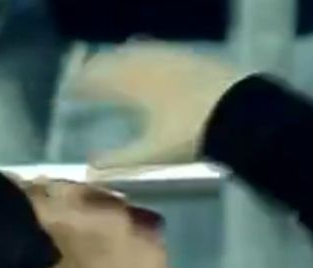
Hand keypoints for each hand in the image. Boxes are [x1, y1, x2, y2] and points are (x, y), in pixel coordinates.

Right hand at [68, 41, 244, 172]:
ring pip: (139, 52)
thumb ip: (120, 162)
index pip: (99, 79)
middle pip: (116, 60)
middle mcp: (149, 63)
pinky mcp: (195, 58)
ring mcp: (174, 57)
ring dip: (122, 58)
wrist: (243, 113)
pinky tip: (155, 65)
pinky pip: (162, 51)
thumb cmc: (193, 135)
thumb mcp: (153, 154)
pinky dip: (149, 56)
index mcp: (134, 83)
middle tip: (88, 77)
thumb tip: (88, 171)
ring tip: (115, 65)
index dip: (82, 85)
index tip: (69, 92)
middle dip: (98, 68)